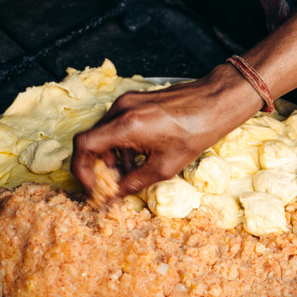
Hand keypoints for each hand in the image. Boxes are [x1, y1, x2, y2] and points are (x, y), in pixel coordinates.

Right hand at [71, 65, 259, 197]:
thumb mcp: (164, 167)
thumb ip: (134, 183)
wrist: (215, 102)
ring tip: (130, 173)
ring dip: (111, 156)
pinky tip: (139, 157)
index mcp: (125, 125)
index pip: (83, 145)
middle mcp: (121, 109)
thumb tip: (115, 197)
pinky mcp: (135, 100)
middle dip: (98, 166)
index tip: (91, 186)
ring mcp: (127, 101)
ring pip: (105, 133)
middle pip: (92, 140)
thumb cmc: (196, 131)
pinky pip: (117, 124)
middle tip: (111, 184)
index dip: (81, 169)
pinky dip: (121, 144)